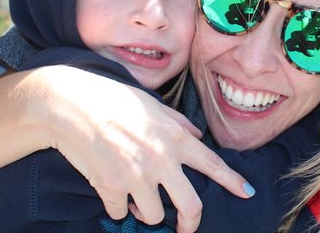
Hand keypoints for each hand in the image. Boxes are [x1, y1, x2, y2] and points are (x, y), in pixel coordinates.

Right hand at [26, 65, 251, 231]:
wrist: (71, 105)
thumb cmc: (114, 100)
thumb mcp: (154, 105)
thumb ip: (180, 123)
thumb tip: (199, 137)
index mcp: (176, 138)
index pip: (214, 165)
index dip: (233, 182)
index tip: (247, 193)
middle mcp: (162, 159)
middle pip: (191, 206)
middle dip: (191, 223)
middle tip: (185, 227)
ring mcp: (137, 176)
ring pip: (154, 216)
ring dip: (146, 212)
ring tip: (136, 197)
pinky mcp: (111, 188)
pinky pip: (120, 213)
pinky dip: (117, 207)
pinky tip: (111, 191)